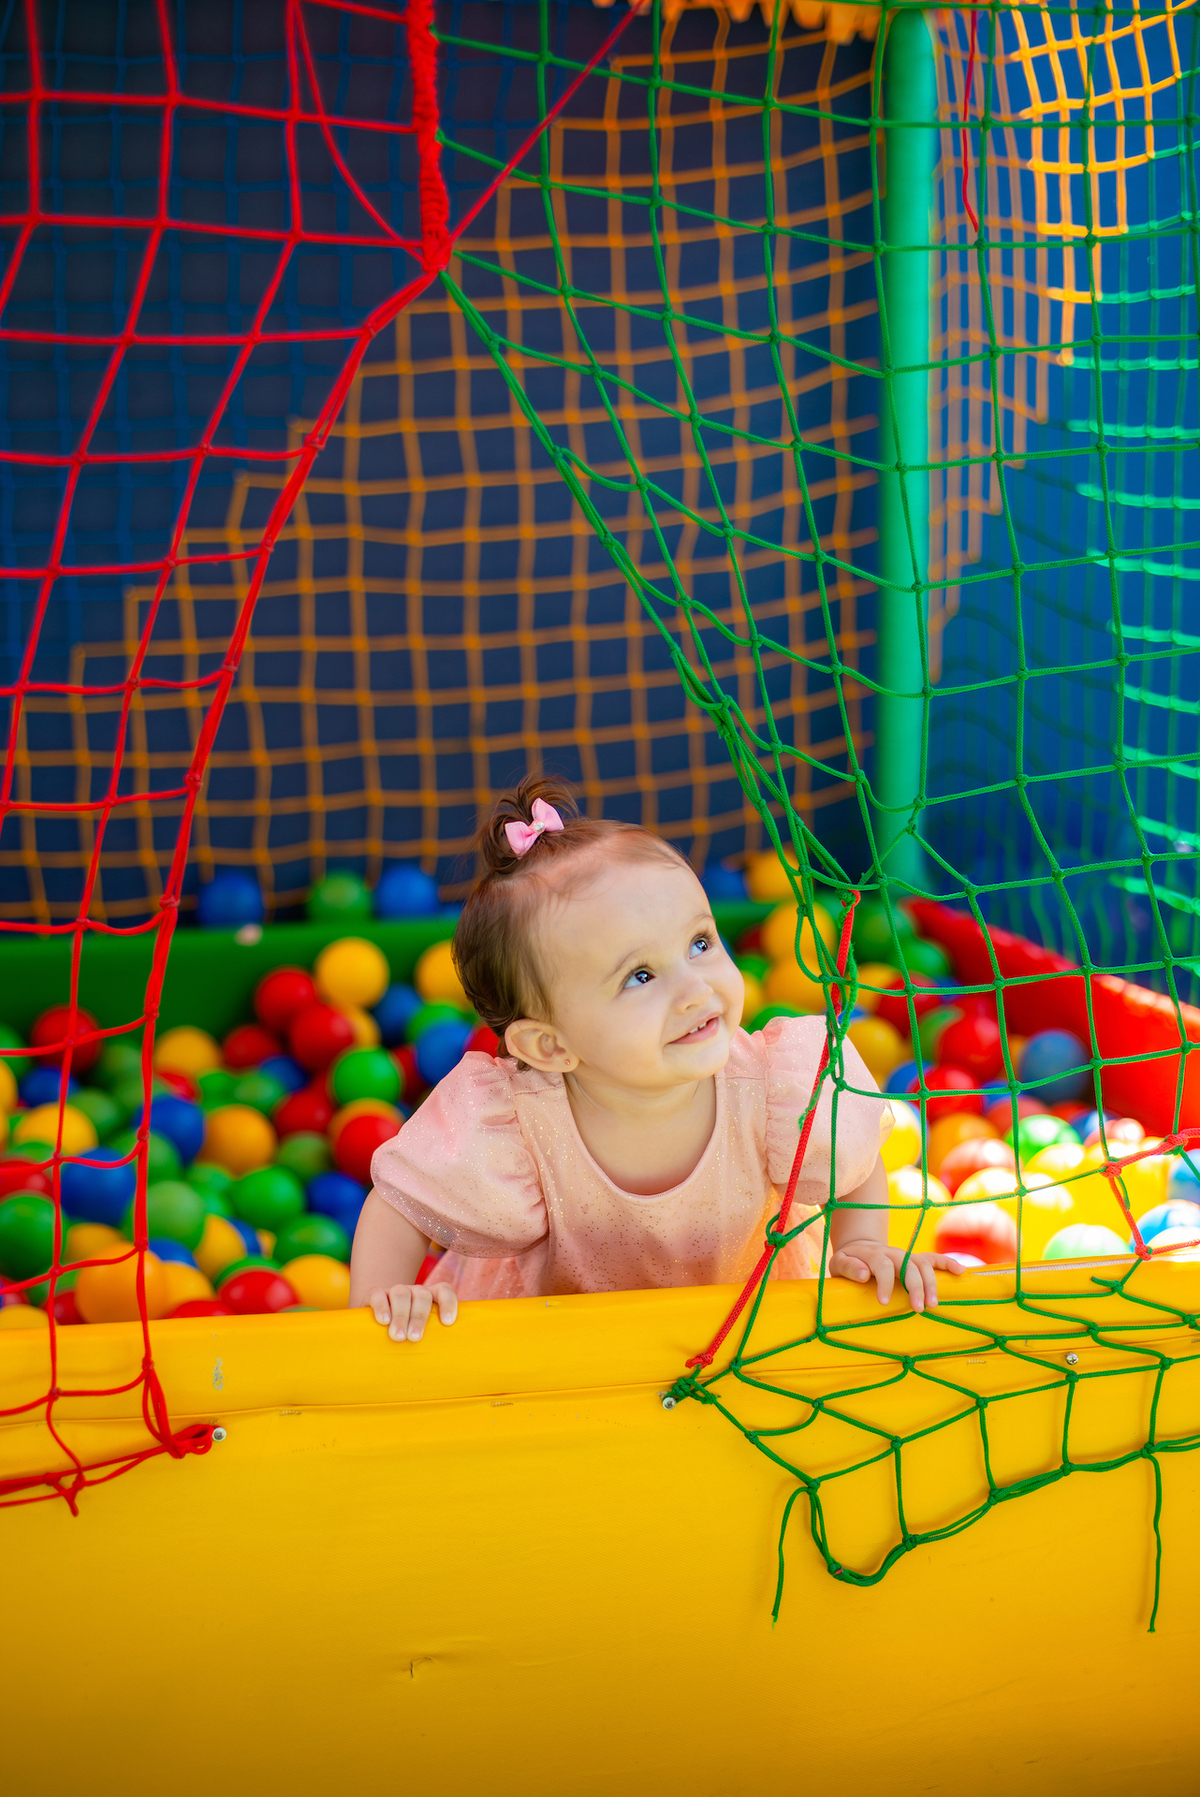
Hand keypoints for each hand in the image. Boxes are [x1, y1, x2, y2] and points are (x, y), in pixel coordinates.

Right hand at [367, 1281, 457, 1342]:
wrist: (376, 1333)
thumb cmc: (408, 1339)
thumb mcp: (423, 1337)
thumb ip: (434, 1341)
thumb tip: (449, 1364)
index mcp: (430, 1298)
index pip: (444, 1290)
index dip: (448, 1303)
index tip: (447, 1323)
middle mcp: (414, 1292)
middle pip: (422, 1295)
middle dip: (419, 1317)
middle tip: (415, 1338)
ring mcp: (394, 1291)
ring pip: (401, 1294)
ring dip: (401, 1315)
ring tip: (399, 1337)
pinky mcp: (374, 1295)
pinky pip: (378, 1294)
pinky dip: (381, 1306)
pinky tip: (384, 1321)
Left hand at [828, 1240, 963, 1312]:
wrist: (858, 1248)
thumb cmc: (848, 1261)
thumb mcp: (838, 1263)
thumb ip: (848, 1267)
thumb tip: (865, 1274)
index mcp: (872, 1254)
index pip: (882, 1266)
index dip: (885, 1283)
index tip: (884, 1302)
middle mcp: (892, 1252)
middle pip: (909, 1265)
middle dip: (915, 1286)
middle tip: (918, 1308)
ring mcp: (905, 1254)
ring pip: (923, 1265)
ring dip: (931, 1283)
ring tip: (933, 1304)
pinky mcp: (915, 1259)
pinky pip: (934, 1259)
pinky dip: (948, 1263)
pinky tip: (961, 1272)